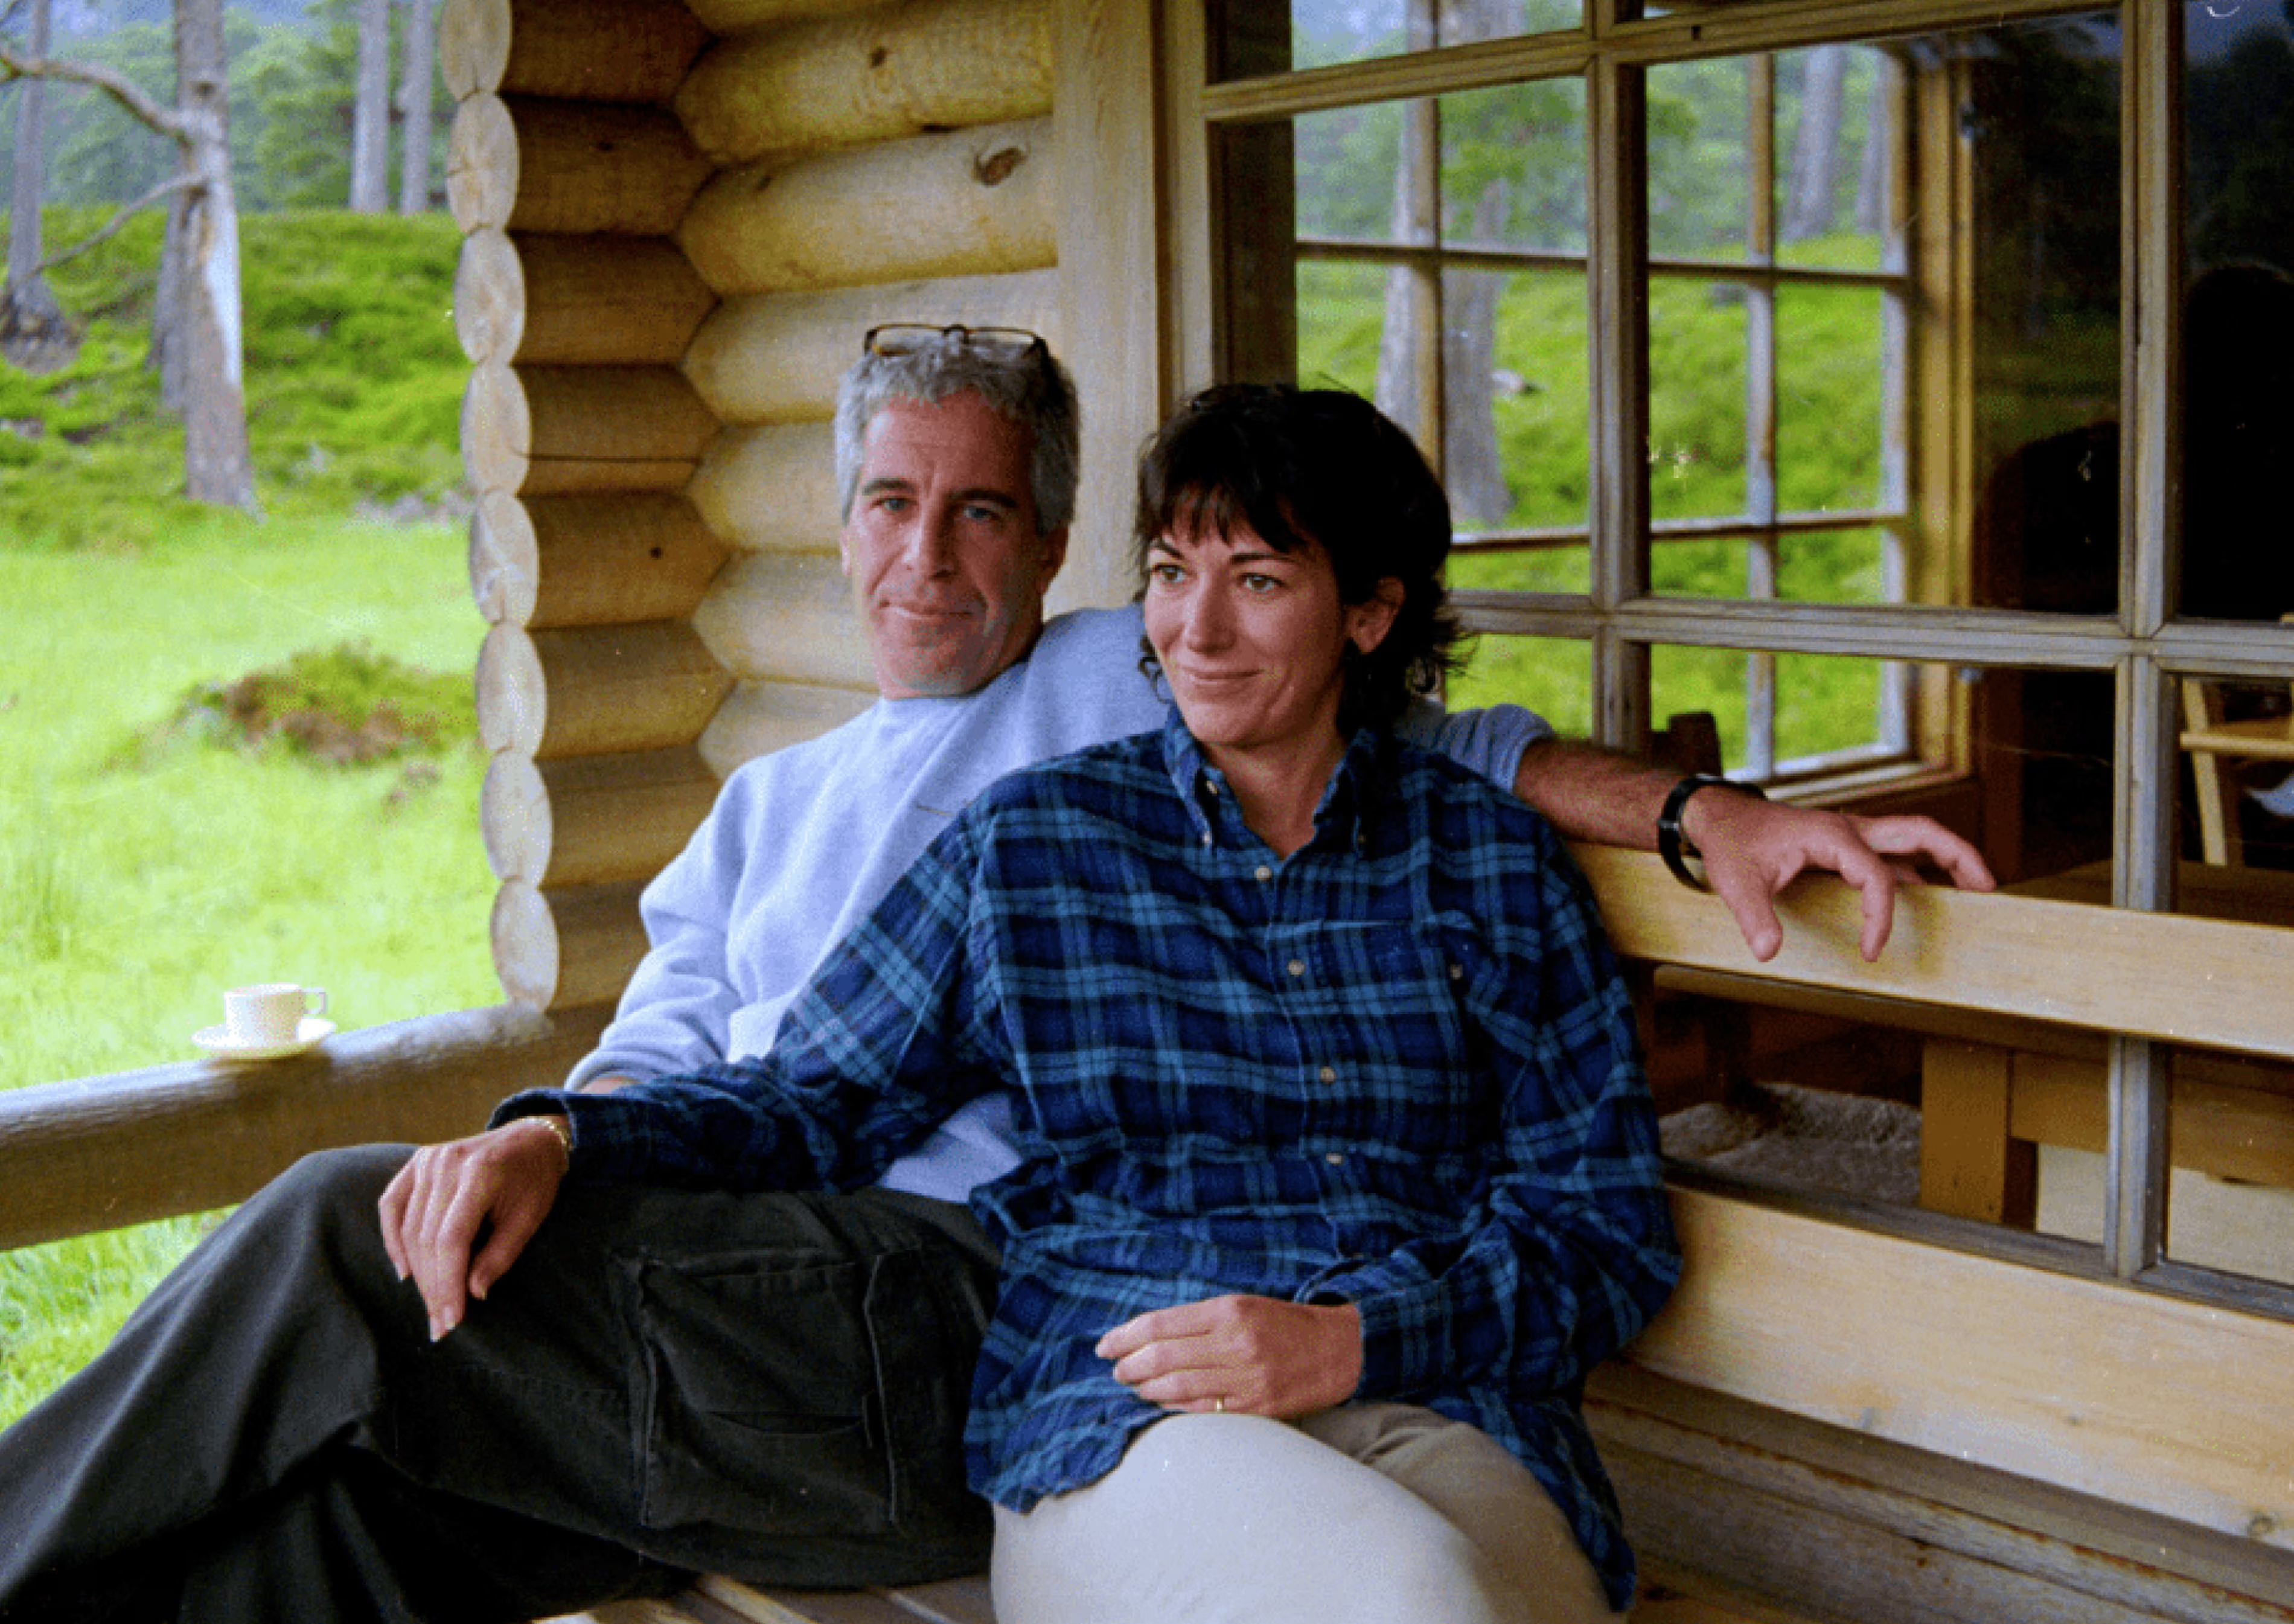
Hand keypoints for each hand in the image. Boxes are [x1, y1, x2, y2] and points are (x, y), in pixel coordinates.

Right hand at [377, 1116, 568, 1341]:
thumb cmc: (535, 1180)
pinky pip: (392, 1205)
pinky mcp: (417, 1161)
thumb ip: (501, 1255)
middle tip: (440, 1324)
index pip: (452, 1239)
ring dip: (416, 1272)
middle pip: (427, 1238)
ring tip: (429, 1306)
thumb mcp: (530, 1218)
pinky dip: (393, 1239)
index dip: (448, 1283)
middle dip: (433, 1286)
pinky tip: (404, 1270)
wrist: (530, 1138)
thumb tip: (473, 1293)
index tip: (452, 1320)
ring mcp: (427, 1159)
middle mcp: (447, 1163)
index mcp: (481, 1173)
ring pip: (408, 1227)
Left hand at [1097, 1294, 1362, 1418]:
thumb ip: (1198, 1320)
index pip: (1161, 1324)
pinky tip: (1161, 1403)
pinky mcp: (1256, 1408)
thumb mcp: (1242, 1306)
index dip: (1125, 1336)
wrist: (1338, 1351)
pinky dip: (1174, 1407)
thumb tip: (1148, 1337)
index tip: (1105, 1344)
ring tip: (1134, 1386)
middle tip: (1116, 1370)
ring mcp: (1246, 1378)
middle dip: (1130, 1365)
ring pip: (1177, 1386)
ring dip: (1147, 1388)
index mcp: (1229, 1311)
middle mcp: (1235, 1343)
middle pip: (1163, 1356)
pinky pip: (1202, 1410)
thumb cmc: (1283, 1325)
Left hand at [1685, 789, 1995, 962]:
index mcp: (1831, 834)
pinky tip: (1930, 900)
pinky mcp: (1848, 848)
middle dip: (1959, 857)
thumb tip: (1769, 953)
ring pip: (1914, 841)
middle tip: (1988, 889)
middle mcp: (1851, 829)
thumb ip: (1754, 917)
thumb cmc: (1731, 843)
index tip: (1871, 953)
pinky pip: (1894, 859)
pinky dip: (1918, 875)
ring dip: (1948, 862)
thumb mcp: (1735, 880)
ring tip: (1978, 893)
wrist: (1720, 819)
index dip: (1880, 918)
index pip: (1876, 877)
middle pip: (1921, 832)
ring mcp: (1853, 837)